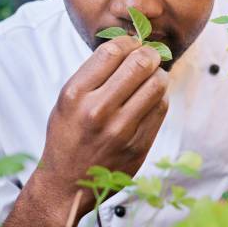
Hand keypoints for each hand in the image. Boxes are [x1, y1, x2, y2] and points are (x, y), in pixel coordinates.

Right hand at [32, 35, 168, 218]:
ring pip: (157, 83)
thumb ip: (94, 73)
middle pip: (139, 63)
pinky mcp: (139, 145)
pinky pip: (161, 107)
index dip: (128, 42)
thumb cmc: (68, 135)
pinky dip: (159, 96)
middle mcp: (97, 111)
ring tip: (152, 76)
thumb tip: (130, 44)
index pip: (112, 51)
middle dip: (149, 54)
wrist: (67, 184)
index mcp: (75, 94)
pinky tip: (150, 98)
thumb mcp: (67, 100)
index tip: (132, 44)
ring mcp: (120, 130)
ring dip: (158, 74)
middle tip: (149, 56)